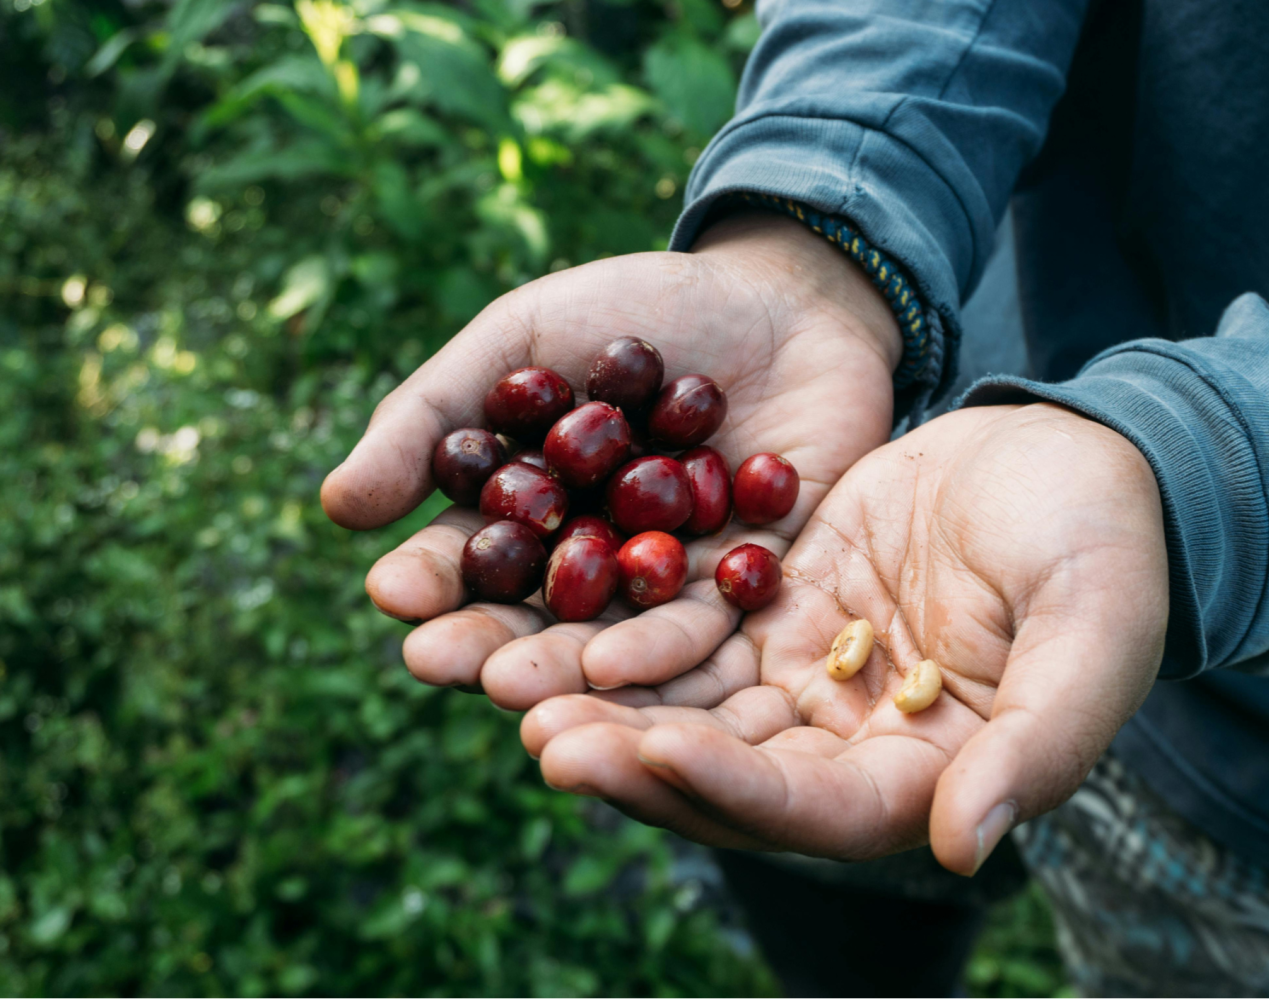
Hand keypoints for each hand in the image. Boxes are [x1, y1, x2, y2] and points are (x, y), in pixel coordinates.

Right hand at [320, 215, 899, 708]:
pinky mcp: (757, 582)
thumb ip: (436, 417)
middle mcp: (600, 562)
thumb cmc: (636, 308)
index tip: (392, 594)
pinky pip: (715, 620)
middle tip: (440, 663)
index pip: (470, 560)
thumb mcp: (522, 341)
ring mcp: (678, 579)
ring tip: (517, 685)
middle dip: (486, 640)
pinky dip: (669, 641)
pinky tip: (624, 662)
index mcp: (534, 514)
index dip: (430, 578)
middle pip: (538, 617)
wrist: (780, 294)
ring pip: (619, 635)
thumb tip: (338, 507)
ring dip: (565, 662)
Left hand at [524, 403, 1168, 872]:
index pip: (817, 811)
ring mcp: (810, 680)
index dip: (735, 789)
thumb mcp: (1092, 634)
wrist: (1075, 457)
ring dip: (607, 705)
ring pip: (693, 709)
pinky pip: (692, 632)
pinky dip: (627, 634)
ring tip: (512, 686)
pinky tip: (554, 617)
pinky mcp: (780, 611)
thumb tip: (965, 846)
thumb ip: (1040, 743)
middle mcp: (853, 746)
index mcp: (930, 778)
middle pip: (729, 775)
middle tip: (541, 738)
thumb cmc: (1106, 548)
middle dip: (635, 760)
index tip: (653, 749)